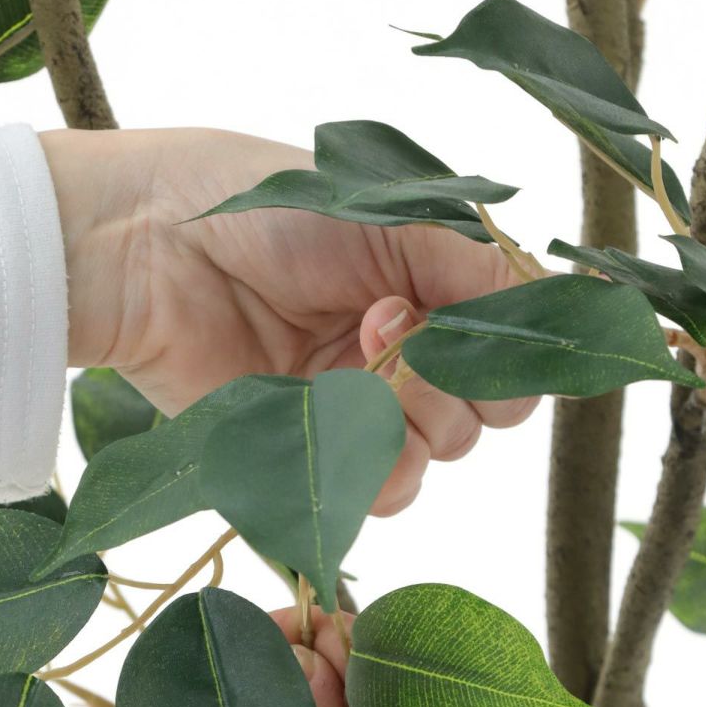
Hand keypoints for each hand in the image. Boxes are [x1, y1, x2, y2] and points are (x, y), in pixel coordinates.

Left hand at [40, 127, 537, 514]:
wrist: (153, 255)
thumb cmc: (265, 214)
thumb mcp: (388, 221)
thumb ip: (474, 271)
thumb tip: (552, 309)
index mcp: (423, 298)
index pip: (506, 355)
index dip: (500, 351)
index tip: (451, 316)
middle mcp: (398, 360)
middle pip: (480, 415)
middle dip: (447, 378)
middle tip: (380, 323)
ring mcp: (355, 412)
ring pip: (435, 457)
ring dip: (411, 417)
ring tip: (353, 358)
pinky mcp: (310, 457)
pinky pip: (378, 492)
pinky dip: (374, 462)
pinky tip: (334, 409)